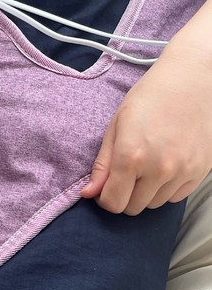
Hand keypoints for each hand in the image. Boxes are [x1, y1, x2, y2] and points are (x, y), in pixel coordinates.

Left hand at [80, 52, 211, 214]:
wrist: (192, 81)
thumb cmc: (150, 98)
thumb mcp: (117, 126)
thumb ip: (103, 164)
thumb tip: (88, 194)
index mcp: (132, 156)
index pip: (113, 203)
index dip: (104, 199)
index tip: (104, 188)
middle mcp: (159, 169)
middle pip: (133, 208)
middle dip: (123, 196)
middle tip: (124, 175)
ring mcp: (182, 172)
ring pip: (154, 204)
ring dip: (145, 193)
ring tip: (145, 166)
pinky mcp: (199, 172)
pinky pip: (175, 197)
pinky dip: (165, 189)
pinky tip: (164, 166)